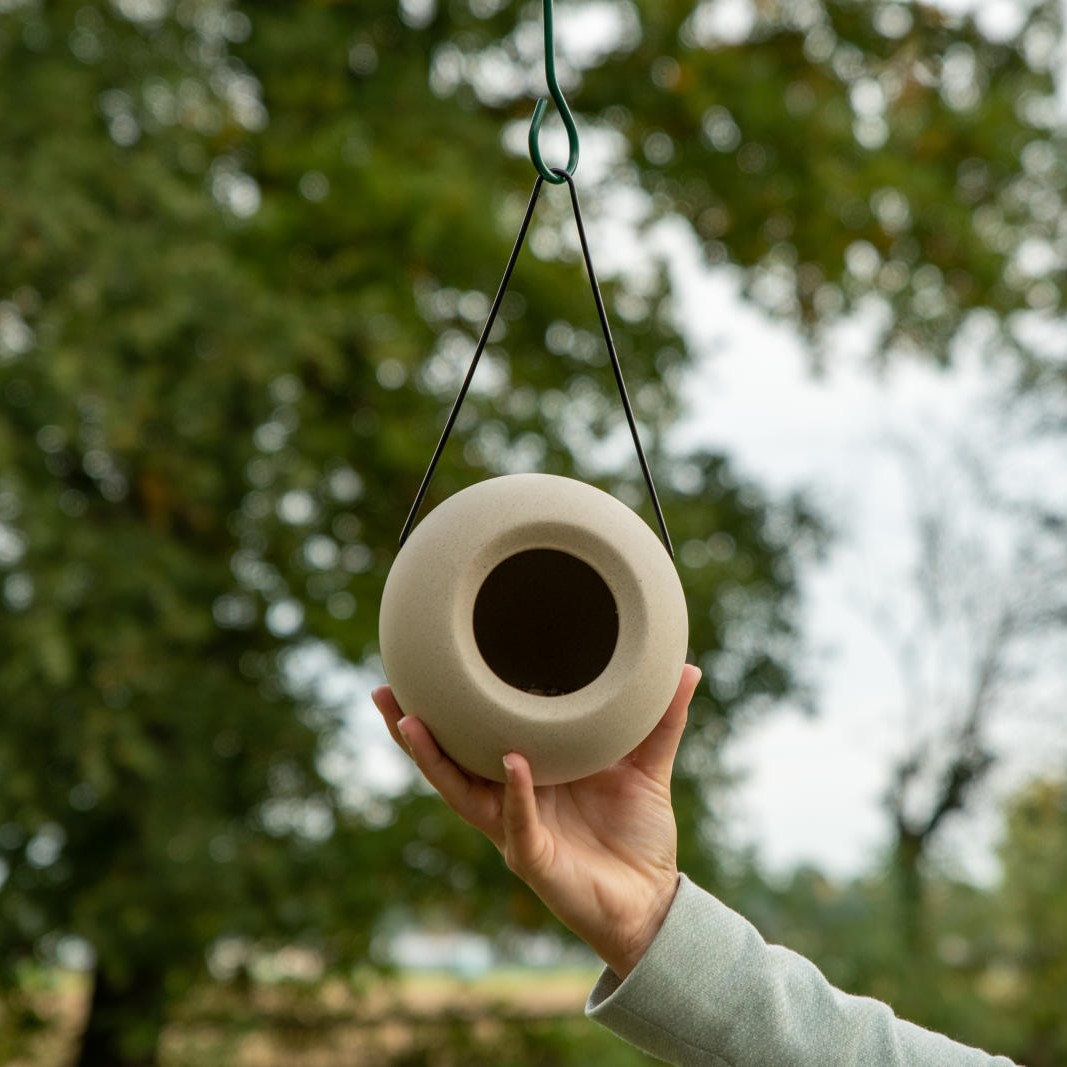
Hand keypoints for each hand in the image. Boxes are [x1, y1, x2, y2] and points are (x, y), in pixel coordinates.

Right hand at [372, 664, 700, 977]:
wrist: (653, 901)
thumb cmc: (638, 835)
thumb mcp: (647, 768)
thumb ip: (660, 721)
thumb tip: (687, 667)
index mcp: (526, 776)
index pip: (474, 739)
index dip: (446, 710)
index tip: (423, 667)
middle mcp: (509, 800)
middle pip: (446, 762)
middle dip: (412, 731)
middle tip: (385, 690)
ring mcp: (515, 829)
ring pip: (460, 792)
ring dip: (433, 759)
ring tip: (411, 719)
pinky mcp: (534, 859)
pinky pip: (517, 822)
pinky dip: (514, 792)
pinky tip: (511, 762)